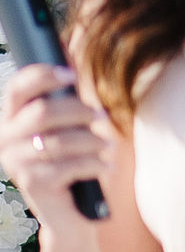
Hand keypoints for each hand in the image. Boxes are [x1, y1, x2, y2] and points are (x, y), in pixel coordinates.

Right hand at [0, 65, 111, 234]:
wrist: (72, 208)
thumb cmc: (74, 155)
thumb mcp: (71, 120)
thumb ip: (67, 89)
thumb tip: (73, 42)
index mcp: (12, 115)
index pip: (19, 87)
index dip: (44, 76)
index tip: (71, 74)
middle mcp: (5, 137)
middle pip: (43, 113)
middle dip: (79, 111)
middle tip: (101, 114)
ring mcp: (14, 162)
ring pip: (58, 141)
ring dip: (91, 140)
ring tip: (107, 144)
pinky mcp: (31, 184)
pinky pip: (67, 166)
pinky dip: (93, 163)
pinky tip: (105, 165)